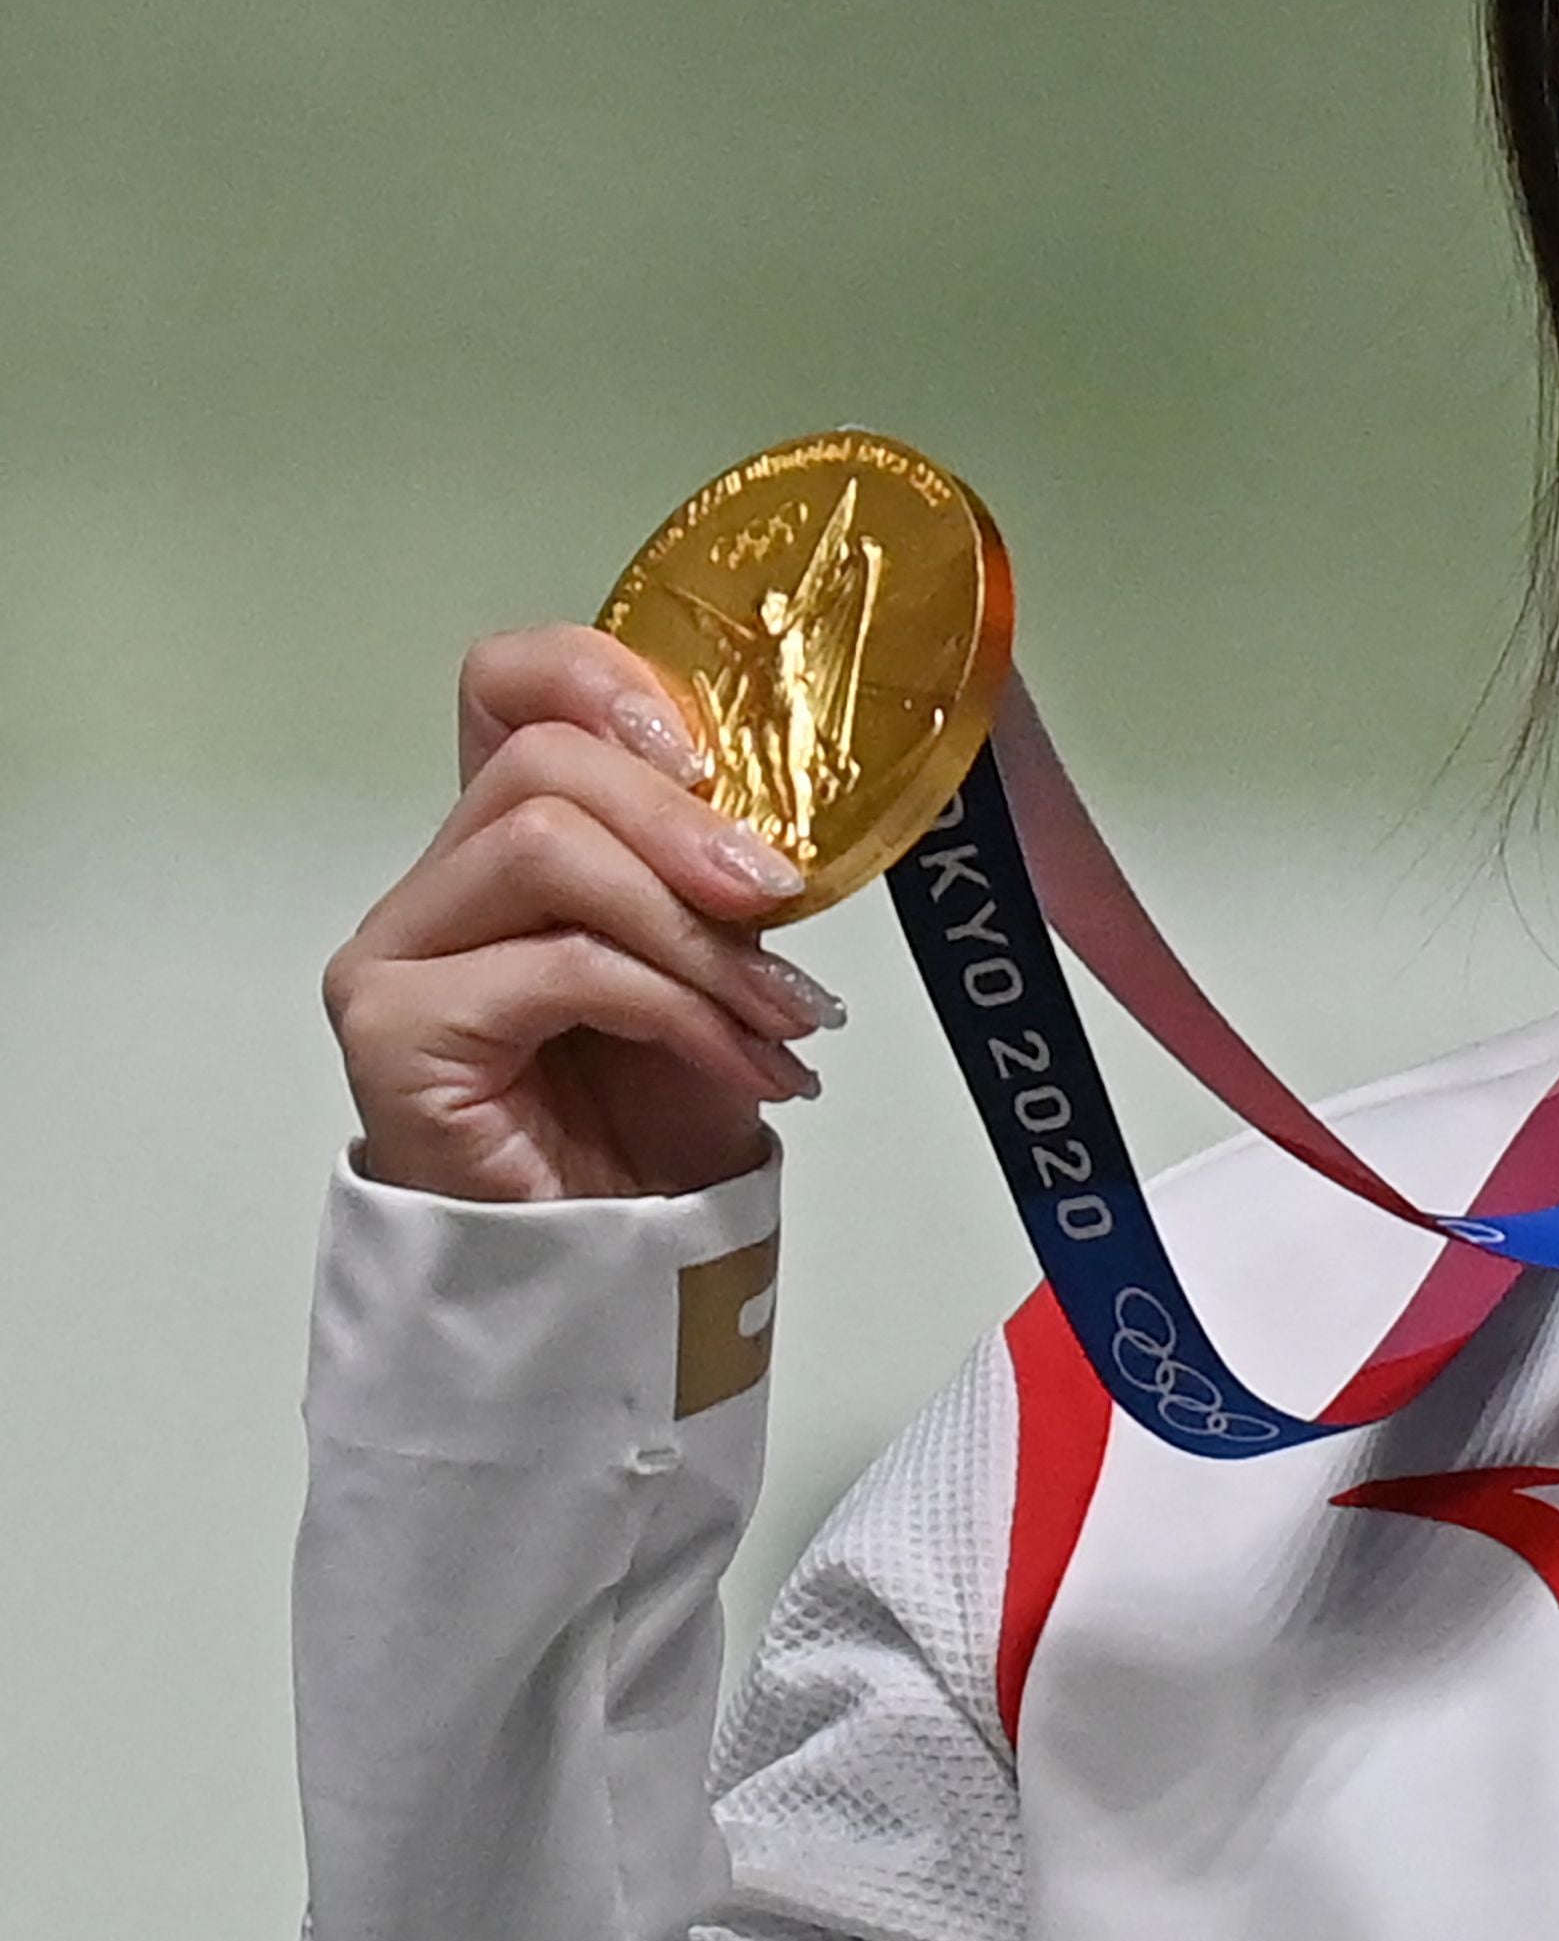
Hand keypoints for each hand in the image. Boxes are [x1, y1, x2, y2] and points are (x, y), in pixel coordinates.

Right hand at [322, 626, 842, 1203]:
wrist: (626, 1261)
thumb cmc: (662, 1112)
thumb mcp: (716, 957)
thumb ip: (711, 868)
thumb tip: (777, 810)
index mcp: (508, 841)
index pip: (508, 686)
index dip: (602, 678)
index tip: (714, 753)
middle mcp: (435, 885)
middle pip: (542, 763)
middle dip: (685, 824)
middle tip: (781, 899)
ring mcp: (397, 955)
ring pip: (545, 849)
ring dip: (691, 929)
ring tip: (777, 1011)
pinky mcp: (396, 1031)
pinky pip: (554, 966)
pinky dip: (675, 1007)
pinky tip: (742, 1062)